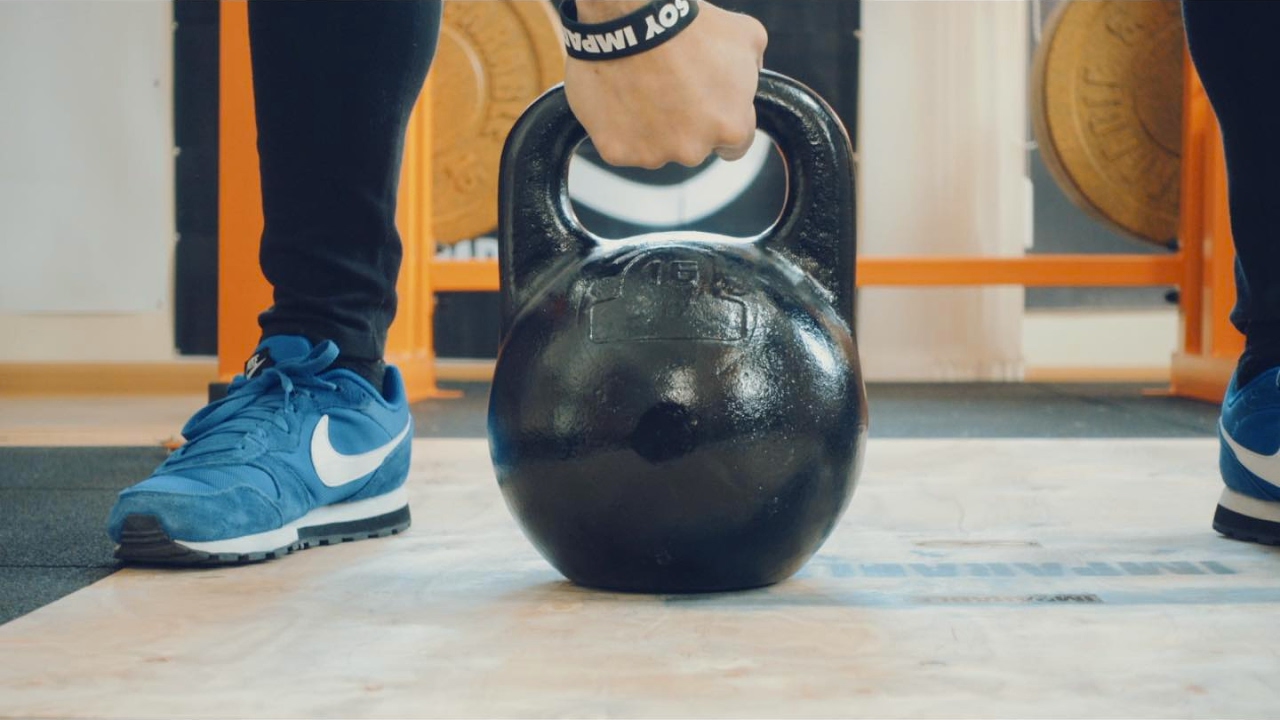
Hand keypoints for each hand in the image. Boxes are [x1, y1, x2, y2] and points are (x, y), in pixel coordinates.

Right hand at [564, 0, 766, 168]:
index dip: (721, 122)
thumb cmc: (686, 27)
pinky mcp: (617, 152)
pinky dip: (620, 128)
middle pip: (694, 148)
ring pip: (656, 150)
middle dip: (686, 125)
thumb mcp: (746, 36)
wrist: (630, 21)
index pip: (736, 145)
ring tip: (641, 89)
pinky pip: (621, 147)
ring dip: (652, 128)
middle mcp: (694, 150)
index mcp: (731, 128)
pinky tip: (620, 98)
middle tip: (669, 88)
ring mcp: (653, 155)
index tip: (706, 106)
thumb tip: (750, 78)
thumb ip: (754, 68)